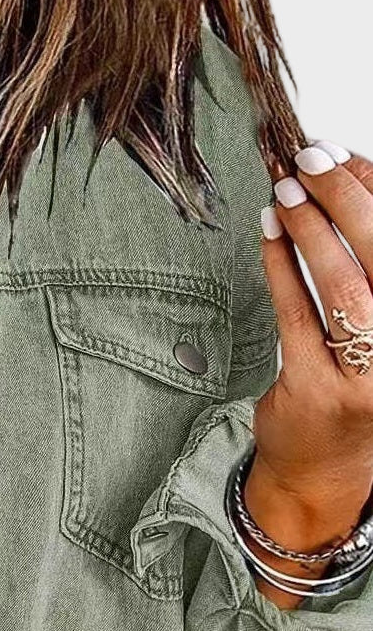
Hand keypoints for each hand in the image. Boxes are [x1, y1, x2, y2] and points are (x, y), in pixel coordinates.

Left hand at [247, 142, 372, 602]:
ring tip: (285, 192)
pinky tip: (269, 235)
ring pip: (346, 288)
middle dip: (347, 196)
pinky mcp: (318, 393)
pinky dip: (281, 269)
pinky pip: (297, 318)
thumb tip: (342, 182)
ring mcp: (368, 378)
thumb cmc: (356, 392)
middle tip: (311, 157)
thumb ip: (368, 269)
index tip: (345, 152)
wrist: (324, 478)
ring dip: (312, 231)